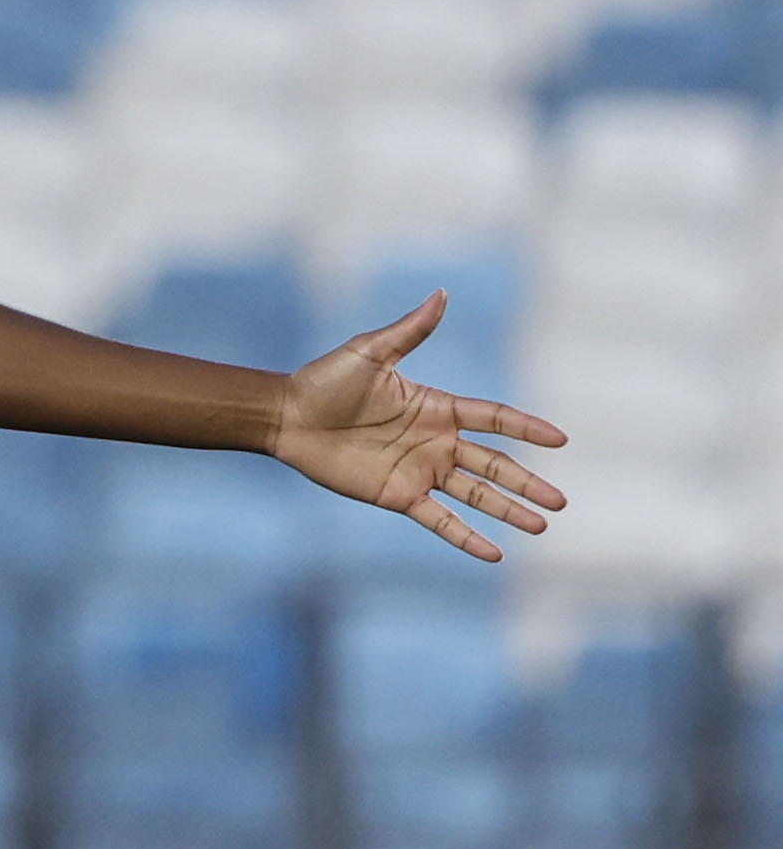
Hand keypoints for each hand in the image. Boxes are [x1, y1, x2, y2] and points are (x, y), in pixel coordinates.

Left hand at [271, 291, 567, 561]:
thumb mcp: (370, 353)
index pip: (494, 418)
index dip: (526, 428)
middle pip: (494, 465)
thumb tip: (441, 294)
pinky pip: (439, 520)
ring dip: (508, 511)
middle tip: (561, 502)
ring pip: (476, 495)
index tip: (560, 440)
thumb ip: (409, 332)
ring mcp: (419, 471)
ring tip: (542, 526)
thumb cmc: (325, 380)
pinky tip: (494, 554)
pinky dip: (466, 537)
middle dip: (528, 482)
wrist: (287, 417)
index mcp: (437, 407)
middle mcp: (435, 441)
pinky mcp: (397, 495)